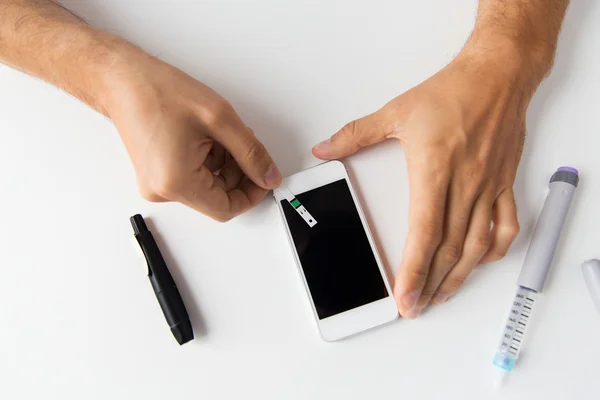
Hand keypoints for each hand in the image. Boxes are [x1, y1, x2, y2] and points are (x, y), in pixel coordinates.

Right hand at [104, 49, 280, 220]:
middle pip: (217, 197)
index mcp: (177, 183)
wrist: (123, 80)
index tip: (263, 178)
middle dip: (238, 173)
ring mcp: (156, 185)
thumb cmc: (160, 92)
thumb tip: (268, 176)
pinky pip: (193, 178)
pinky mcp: (156, 176)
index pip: (226, 209)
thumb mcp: (220, 120)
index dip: (251, 195)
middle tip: (243, 144)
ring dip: (223, 164)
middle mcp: (162, 191)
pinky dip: (208, 161)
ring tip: (219, 133)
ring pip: (208, 186)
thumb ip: (251, 153)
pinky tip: (205, 137)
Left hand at [313, 44, 538, 317]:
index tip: (405, 295)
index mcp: (434, 171)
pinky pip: (506, 225)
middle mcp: (464, 184)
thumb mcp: (396, 111)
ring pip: (477, 245)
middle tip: (416, 307)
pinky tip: (483, 262)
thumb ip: (356, 134)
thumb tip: (324, 149)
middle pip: (449, 248)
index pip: (423, 233)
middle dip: (431, 284)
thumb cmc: (452, 93)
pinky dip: (496, 249)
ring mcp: (487, 187)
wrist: (497, 75)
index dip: (414, 270)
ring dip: (460, 276)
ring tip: (442, 296)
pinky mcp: (503, 183)